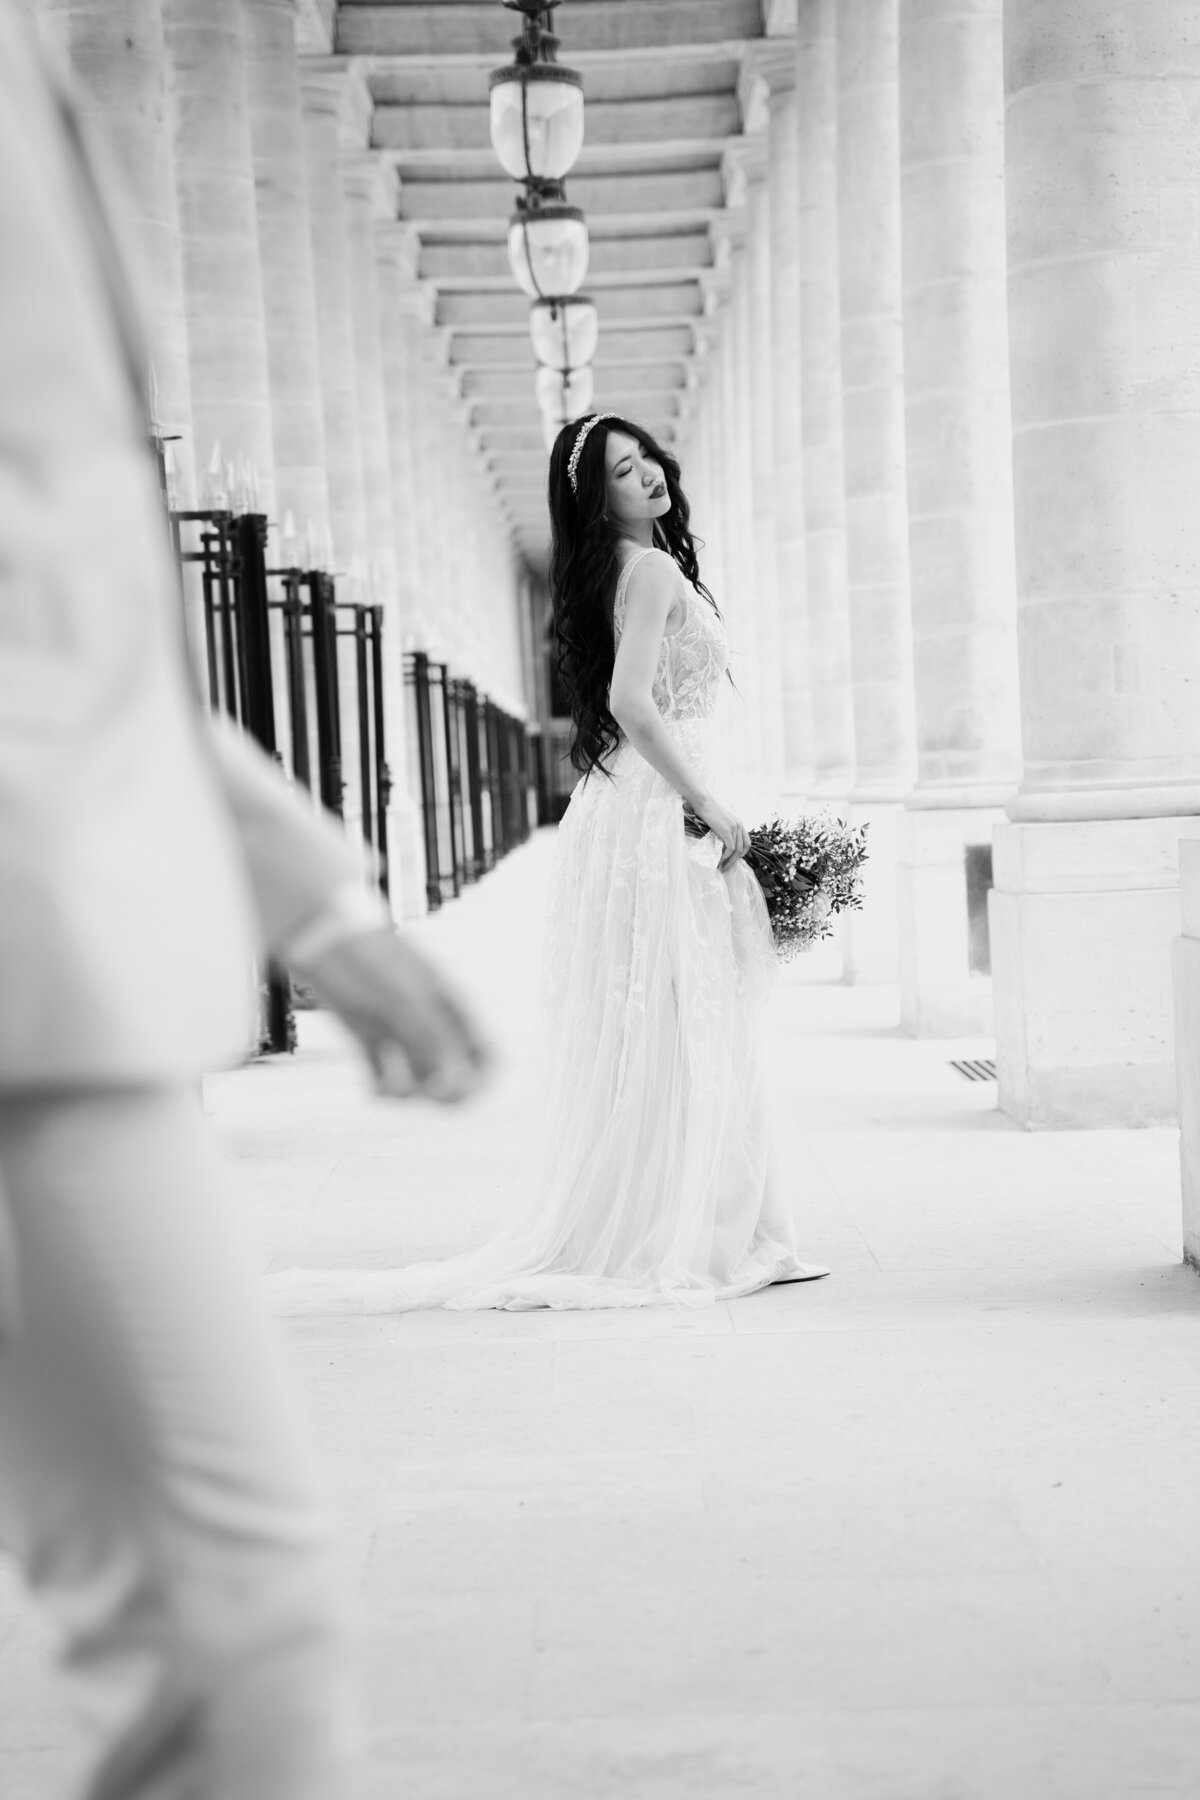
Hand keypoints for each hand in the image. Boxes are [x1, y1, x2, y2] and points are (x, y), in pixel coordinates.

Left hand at [299, 927, 493, 1103]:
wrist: (322, 935)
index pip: (486, 1054)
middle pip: (454, 1073)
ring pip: (418, 1078)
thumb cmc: (369, 959)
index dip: (481, 1081)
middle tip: (422, 1094)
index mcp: (451, 1009)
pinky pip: (383, 1074)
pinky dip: (380, 1087)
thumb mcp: (404, 1001)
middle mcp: (430, 1021)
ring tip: (384, 1088)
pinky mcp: (368, 1035)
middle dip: (442, 1094)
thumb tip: (455, 1087)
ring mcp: (400, 1029)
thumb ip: (431, 1043)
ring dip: (406, 1093)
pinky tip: (371, 1088)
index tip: (458, 1094)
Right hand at [691, 794, 749, 871]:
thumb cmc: (708, 811)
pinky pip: (730, 848)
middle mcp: (740, 826)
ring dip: (730, 861)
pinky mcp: (727, 831)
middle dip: (735, 860)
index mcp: (739, 824)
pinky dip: (725, 856)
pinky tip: (719, 860)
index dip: (741, 853)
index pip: (747, 843)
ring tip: (722, 867)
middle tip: (726, 868)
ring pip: (737, 850)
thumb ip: (725, 830)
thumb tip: (721, 844)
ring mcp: (734, 828)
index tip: (733, 860)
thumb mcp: (721, 821)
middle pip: (743, 848)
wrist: (703, 803)